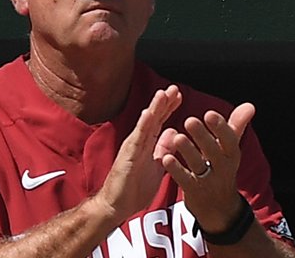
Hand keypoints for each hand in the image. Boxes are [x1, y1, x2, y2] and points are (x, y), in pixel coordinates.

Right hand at [94, 85, 181, 224]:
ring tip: (163, 93)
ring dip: (154, 107)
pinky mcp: (128, 154)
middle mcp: (139, 141)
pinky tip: (149, 112)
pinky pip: (137, 137)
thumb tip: (173, 134)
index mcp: (147, 145)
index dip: (168, 108)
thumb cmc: (134, 188)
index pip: (159, 122)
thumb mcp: (157, 167)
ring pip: (145, 123)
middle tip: (174, 88)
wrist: (116, 205)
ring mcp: (133, 146)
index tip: (178, 95)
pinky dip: (143, 123)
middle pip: (153, 118)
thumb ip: (164, 150)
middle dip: (164, 102)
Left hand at [155, 103, 255, 232]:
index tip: (210, 113)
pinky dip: (175, 170)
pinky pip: (184, 180)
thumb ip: (236, 126)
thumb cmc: (222, 170)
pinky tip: (166, 158)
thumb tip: (249, 105)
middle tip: (190, 120)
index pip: (229, 140)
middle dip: (203, 136)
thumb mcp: (230, 151)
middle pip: (213, 152)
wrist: (220, 210)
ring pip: (198, 165)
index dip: (220, 128)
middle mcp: (222, 168)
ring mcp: (207, 181)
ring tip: (178, 137)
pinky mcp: (193, 192)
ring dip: (188, 151)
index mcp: (231, 155)